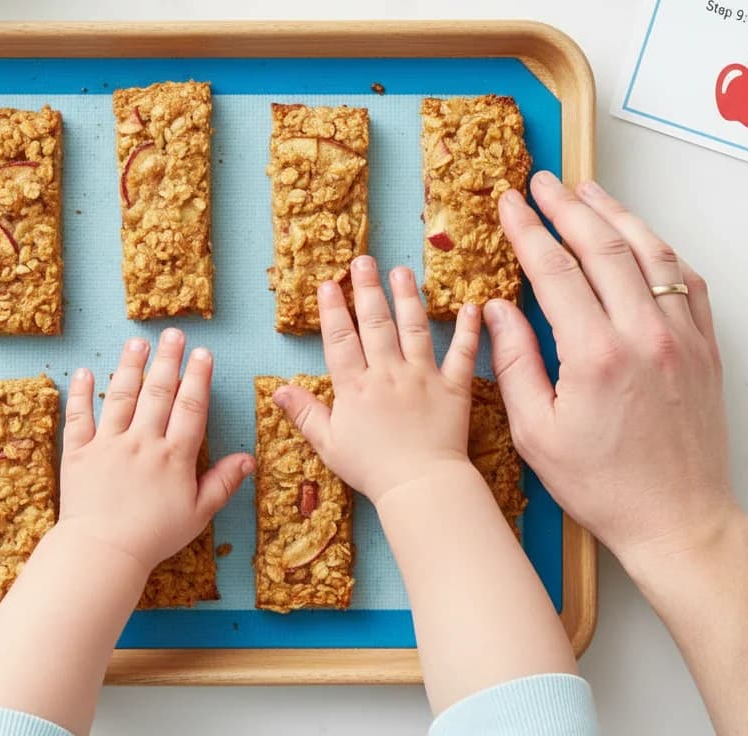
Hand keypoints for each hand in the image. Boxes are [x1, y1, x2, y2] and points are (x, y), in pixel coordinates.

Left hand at [57, 330, 254, 572]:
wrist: (102, 554)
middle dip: (168, 359)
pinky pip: (79, 418)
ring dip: (131, 366)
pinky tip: (85, 372)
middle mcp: (143, 442)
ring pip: (121, 396)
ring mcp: (109, 444)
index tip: (203, 353)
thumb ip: (223, 482)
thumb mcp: (199, 514)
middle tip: (173, 333)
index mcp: (174, 455)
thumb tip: (248, 458)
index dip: (198, 377)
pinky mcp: (80, 453)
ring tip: (138, 341)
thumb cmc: (154, 537)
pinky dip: (81, 394)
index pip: (190, 407)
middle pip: (158, 392)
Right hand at [274, 255, 481, 503]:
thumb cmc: (372, 469)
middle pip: (375, 323)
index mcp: (356, 387)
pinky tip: (471, 306)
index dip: (332, 310)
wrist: (420, 488)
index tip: (328, 284)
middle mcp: (388, 373)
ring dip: (407, 296)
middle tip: (364, 260)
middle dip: (367, 289)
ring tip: (401, 270)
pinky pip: (462, 354)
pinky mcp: (453, 387)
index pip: (340, 340)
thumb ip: (305, 413)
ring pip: (413, 328)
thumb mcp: (329, 445)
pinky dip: (468, 330)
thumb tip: (276, 389)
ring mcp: (422, 377)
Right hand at [484, 172, 735, 568]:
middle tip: (541, 182)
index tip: (509, 204)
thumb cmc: (603, 486)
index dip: (527, 229)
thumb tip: (496, 308)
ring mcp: (680, 337)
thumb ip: (514, 361)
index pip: (554, 269)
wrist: (678, 520)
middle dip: (566, 206)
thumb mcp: (536, 432)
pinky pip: (686, 281)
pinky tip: (641, 237)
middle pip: (602, 246)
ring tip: (587, 191)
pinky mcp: (704, 348)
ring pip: (649, 252)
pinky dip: (660, 249)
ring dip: (615, 215)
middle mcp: (642, 334)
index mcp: (594, 354)